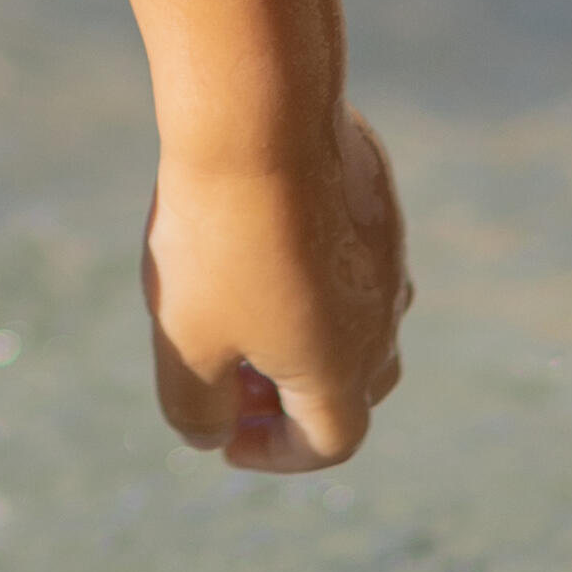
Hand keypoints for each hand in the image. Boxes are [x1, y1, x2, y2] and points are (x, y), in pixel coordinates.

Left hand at [140, 106, 409, 472]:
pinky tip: (260, 237)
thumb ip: (195, 410)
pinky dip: (315, 275)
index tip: (224, 433)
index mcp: (341, 370)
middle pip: (355, 388)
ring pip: (362, 321)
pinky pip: (356, 259)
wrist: (258, 118)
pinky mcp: (379, 205)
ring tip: (243, 308)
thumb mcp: (183, 341)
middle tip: (233, 375)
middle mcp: (381, 320)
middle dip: (294, 398)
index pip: (328, 443)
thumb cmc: (216, 240)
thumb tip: (211, 436)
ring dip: (308, 336)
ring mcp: (388, 258)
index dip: (274, 453)